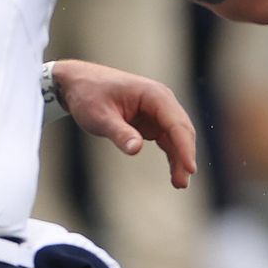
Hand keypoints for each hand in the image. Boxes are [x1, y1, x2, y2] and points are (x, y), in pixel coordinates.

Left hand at [50, 59, 196, 188]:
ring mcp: (158, 111)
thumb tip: (136, 150)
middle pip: (181, 131)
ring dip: (179, 158)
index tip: (190, 168)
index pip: (176, 124)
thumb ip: (120, 133)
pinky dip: (171, 154)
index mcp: (154, 95)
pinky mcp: (151, 121)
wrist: (78, 83)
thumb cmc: (89, 95)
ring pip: (176, 137)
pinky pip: (167, 138)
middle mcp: (162, 101)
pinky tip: (173, 171)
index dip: (184, 147)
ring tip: (179, 183)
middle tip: (182, 183)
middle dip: (184, 156)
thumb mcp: (100, 116)